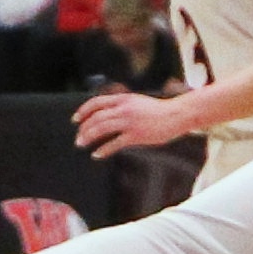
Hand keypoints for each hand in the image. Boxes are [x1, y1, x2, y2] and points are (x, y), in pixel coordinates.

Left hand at [77, 90, 193, 156]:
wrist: (177, 115)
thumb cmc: (158, 111)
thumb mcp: (137, 102)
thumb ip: (122, 105)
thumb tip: (107, 113)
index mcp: (123, 99)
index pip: (96, 102)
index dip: (83, 111)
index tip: (75, 120)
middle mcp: (124, 109)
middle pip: (96, 117)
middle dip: (84, 128)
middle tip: (78, 138)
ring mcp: (130, 122)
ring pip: (101, 128)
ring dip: (88, 137)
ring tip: (82, 144)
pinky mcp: (136, 135)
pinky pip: (114, 143)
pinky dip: (103, 149)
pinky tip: (97, 154)